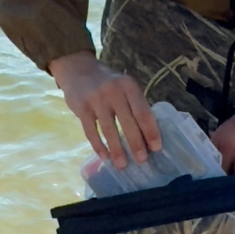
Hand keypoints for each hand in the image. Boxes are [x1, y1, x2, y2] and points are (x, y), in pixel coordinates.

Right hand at [51, 54, 158, 168]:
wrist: (77, 69)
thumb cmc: (108, 83)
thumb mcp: (125, 87)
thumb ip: (135, 105)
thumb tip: (149, 136)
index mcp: (129, 86)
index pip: (143, 112)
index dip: (151, 131)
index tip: (156, 148)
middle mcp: (113, 91)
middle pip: (127, 122)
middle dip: (136, 144)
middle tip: (142, 160)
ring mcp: (96, 99)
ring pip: (109, 130)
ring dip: (117, 150)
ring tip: (122, 164)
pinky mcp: (81, 108)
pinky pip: (91, 132)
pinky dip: (98, 146)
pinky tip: (105, 157)